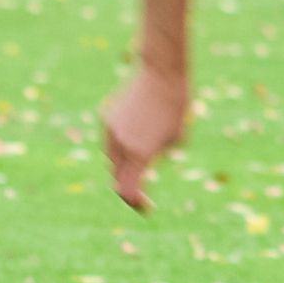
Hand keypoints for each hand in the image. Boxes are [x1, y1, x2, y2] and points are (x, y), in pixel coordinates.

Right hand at [99, 63, 189, 212]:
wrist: (162, 75)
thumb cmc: (176, 108)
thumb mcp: (175, 141)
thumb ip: (155, 159)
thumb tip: (143, 168)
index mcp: (140, 153)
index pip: (129, 190)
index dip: (137, 202)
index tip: (147, 207)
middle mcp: (121, 144)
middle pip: (118, 179)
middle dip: (129, 189)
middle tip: (143, 196)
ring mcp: (111, 131)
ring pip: (112, 160)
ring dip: (124, 167)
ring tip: (141, 164)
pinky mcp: (107, 118)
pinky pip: (111, 141)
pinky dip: (120, 147)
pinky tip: (136, 138)